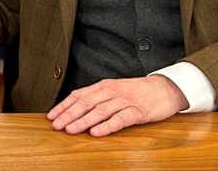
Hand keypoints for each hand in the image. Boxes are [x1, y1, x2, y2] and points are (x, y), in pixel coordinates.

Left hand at [45, 76, 187, 136]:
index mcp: (104, 86)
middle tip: (57, 125)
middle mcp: (113, 92)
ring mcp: (126, 101)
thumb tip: (74, 109)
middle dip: (69, 114)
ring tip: (71, 129)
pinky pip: (121, 119)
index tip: (51, 117)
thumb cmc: (137, 91)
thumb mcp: (114, 90)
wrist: (166, 88)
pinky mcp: (138, 111)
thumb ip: (97, 98)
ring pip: (100, 111)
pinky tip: (97, 132)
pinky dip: (107, 126)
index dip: (64, 106)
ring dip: (84, 120)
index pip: (79, 95)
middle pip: (86, 103)